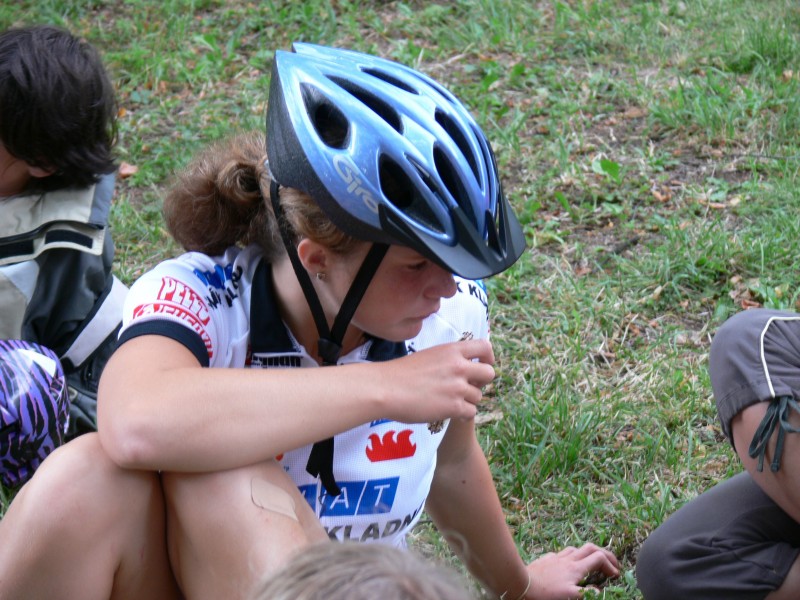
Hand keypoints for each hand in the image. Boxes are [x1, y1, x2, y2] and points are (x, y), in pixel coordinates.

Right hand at [378, 339, 494, 423]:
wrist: (385, 388)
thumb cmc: (401, 373)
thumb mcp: (429, 355)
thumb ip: (449, 359)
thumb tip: (464, 367)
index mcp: (452, 350)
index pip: (485, 346)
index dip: (488, 357)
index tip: (481, 364)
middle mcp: (458, 366)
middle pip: (489, 373)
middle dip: (481, 382)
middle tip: (467, 387)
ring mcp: (457, 387)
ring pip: (478, 396)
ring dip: (467, 400)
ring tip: (448, 401)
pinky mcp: (453, 406)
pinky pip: (471, 412)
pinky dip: (461, 414)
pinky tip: (449, 412)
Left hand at [523, 543, 619, 599]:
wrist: (521, 583)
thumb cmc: (546, 593)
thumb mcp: (569, 596)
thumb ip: (587, 593)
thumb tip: (599, 591)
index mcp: (576, 568)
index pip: (599, 558)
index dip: (610, 565)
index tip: (615, 575)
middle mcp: (568, 559)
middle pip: (591, 548)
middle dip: (604, 553)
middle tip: (612, 564)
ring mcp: (557, 557)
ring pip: (576, 548)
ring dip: (588, 553)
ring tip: (592, 563)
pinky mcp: (547, 559)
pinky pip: (562, 553)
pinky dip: (571, 557)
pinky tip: (568, 564)